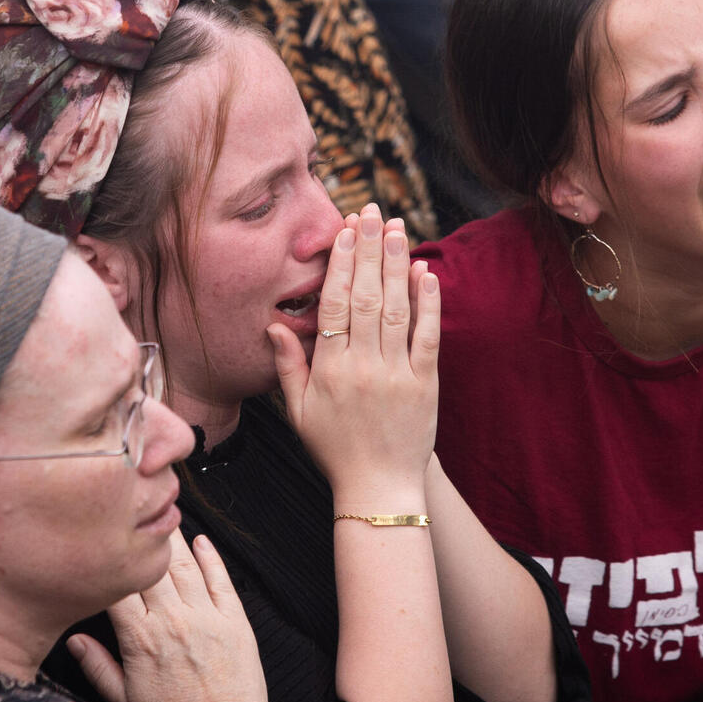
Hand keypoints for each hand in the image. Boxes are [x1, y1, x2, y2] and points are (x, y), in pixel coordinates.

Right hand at [68, 532, 273, 701]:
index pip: (117, 585)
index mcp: (140, 638)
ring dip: (172, 537)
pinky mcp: (235, 621)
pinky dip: (211, 557)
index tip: (99, 537)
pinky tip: (202, 540)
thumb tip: (74, 638)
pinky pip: (221, 580)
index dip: (108, 558)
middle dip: (139, 536)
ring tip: (162, 512)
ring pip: (185, 565)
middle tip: (131, 507)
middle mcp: (173, 620)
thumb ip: (97, 667)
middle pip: (151, 565)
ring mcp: (206, 617)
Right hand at [268, 204, 440, 505]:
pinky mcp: (426, 384)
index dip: (340, 265)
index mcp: (330, 371)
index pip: (335, 305)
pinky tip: (425, 272)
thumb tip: (274, 324)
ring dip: (397, 265)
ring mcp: (398, 374)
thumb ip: (289, 366)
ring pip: (397, 309)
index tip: (344, 232)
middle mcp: (364, 368)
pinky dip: (428, 302)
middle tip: (371, 212)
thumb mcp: (299, 412)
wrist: (379, 489)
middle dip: (369, 250)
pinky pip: (428, 336)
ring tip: (397, 228)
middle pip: (367, 297)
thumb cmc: (335, 450)